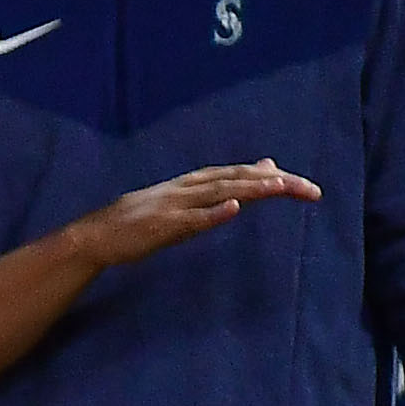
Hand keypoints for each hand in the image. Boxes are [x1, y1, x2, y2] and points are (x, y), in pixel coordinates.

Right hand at [71, 162, 319, 270]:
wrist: (94, 235)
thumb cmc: (138, 221)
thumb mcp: (182, 201)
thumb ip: (220, 188)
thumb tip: (261, 170)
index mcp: (192, 183)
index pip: (240, 174)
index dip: (273, 177)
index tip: (304, 186)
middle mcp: (187, 188)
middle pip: (238, 179)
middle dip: (276, 183)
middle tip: (311, 191)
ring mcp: (173, 206)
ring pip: (219, 193)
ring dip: (251, 189)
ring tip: (281, 189)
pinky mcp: (160, 226)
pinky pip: (190, 219)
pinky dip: (212, 212)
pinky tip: (234, 208)